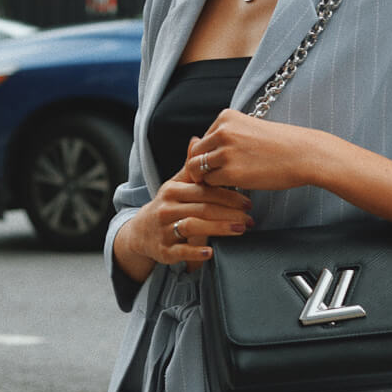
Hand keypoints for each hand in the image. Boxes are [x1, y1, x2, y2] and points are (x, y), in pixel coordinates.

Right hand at [115, 152, 252, 278]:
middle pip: (202, 208)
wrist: (140, 232)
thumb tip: (197, 139)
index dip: (228, 195)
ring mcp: (163, 229)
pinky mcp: (163, 250)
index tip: (247, 201)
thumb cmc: (167, 206)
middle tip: (250, 218)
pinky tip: (210, 252)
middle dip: (230, 213)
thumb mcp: (176, 185)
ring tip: (240, 230)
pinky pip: (180, 251)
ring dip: (219, 228)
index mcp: (173, 190)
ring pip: (193, 226)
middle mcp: (166, 208)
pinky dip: (195, 252)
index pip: (204, 190)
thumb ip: (190, 167)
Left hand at [185, 109, 316, 191]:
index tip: (225, 164)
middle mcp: (222, 131)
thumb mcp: (250, 129)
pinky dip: (217, 188)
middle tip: (217, 178)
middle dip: (203, 167)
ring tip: (224, 184)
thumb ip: (226, 136)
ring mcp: (225, 152)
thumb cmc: (281, 145)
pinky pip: (210, 183)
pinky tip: (232, 189)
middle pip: (196, 153)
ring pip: (198, 168)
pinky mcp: (230, 173)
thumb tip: (195, 145)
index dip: (211, 154)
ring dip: (208, 178)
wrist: (304, 154)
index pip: (204, 138)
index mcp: (226, 117)